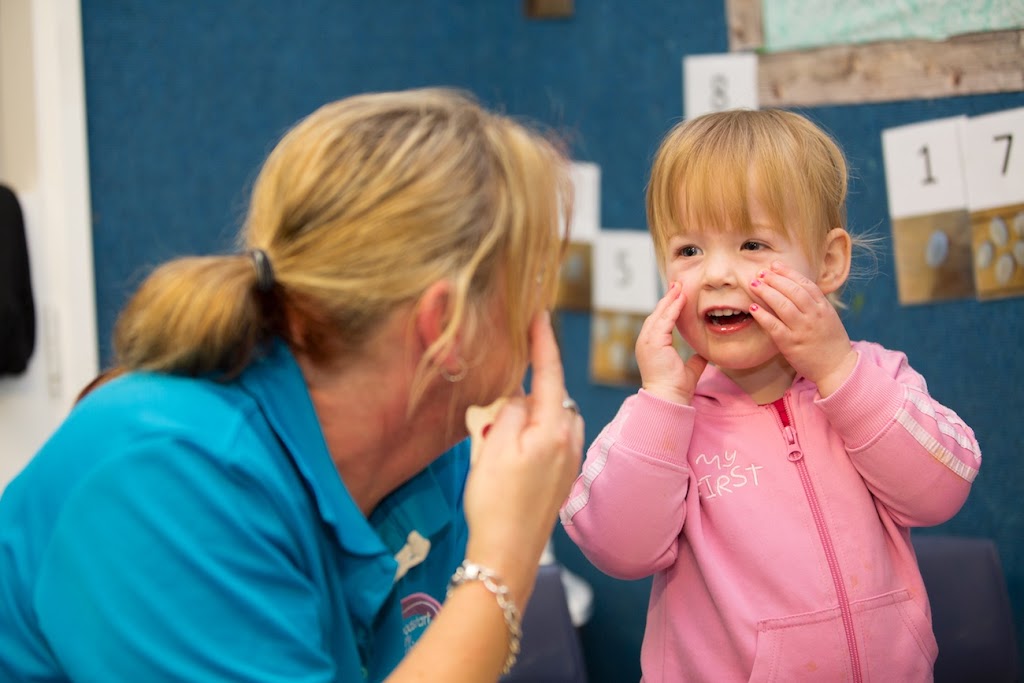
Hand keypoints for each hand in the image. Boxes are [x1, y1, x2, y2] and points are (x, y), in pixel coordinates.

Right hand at [462, 311, 583, 603]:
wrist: (507, 556)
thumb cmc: (495, 501)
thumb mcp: (493, 446)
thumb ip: (509, 411)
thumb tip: (519, 399)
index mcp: (552, 428)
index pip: (549, 373)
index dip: (542, 342)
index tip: (539, 315)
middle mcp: (568, 442)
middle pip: (549, 398)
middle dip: (528, 389)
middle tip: (498, 396)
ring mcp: (567, 463)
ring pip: (549, 422)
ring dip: (530, 416)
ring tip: (499, 430)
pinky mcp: (560, 481)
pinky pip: (549, 443)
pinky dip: (532, 436)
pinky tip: (512, 454)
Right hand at [636, 282, 707, 404]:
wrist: (668, 398)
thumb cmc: (676, 388)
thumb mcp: (689, 370)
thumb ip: (695, 360)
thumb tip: (704, 353)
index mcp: (652, 347)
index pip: (660, 322)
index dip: (669, 308)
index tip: (678, 295)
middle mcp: (646, 342)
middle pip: (657, 314)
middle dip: (668, 299)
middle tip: (677, 284)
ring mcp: (647, 341)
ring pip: (659, 314)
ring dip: (670, 299)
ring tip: (679, 287)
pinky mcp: (653, 342)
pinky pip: (664, 320)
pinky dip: (672, 308)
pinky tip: (681, 298)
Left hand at [749, 262, 856, 396]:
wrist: (838, 368)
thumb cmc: (830, 342)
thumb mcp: (828, 318)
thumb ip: (814, 304)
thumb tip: (795, 287)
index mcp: (824, 308)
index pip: (805, 284)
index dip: (788, 273)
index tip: (774, 265)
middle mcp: (814, 316)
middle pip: (793, 291)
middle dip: (775, 279)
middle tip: (760, 272)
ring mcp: (802, 330)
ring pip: (783, 305)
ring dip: (767, 292)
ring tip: (754, 284)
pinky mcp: (791, 344)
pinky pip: (774, 326)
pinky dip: (763, 316)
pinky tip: (753, 308)